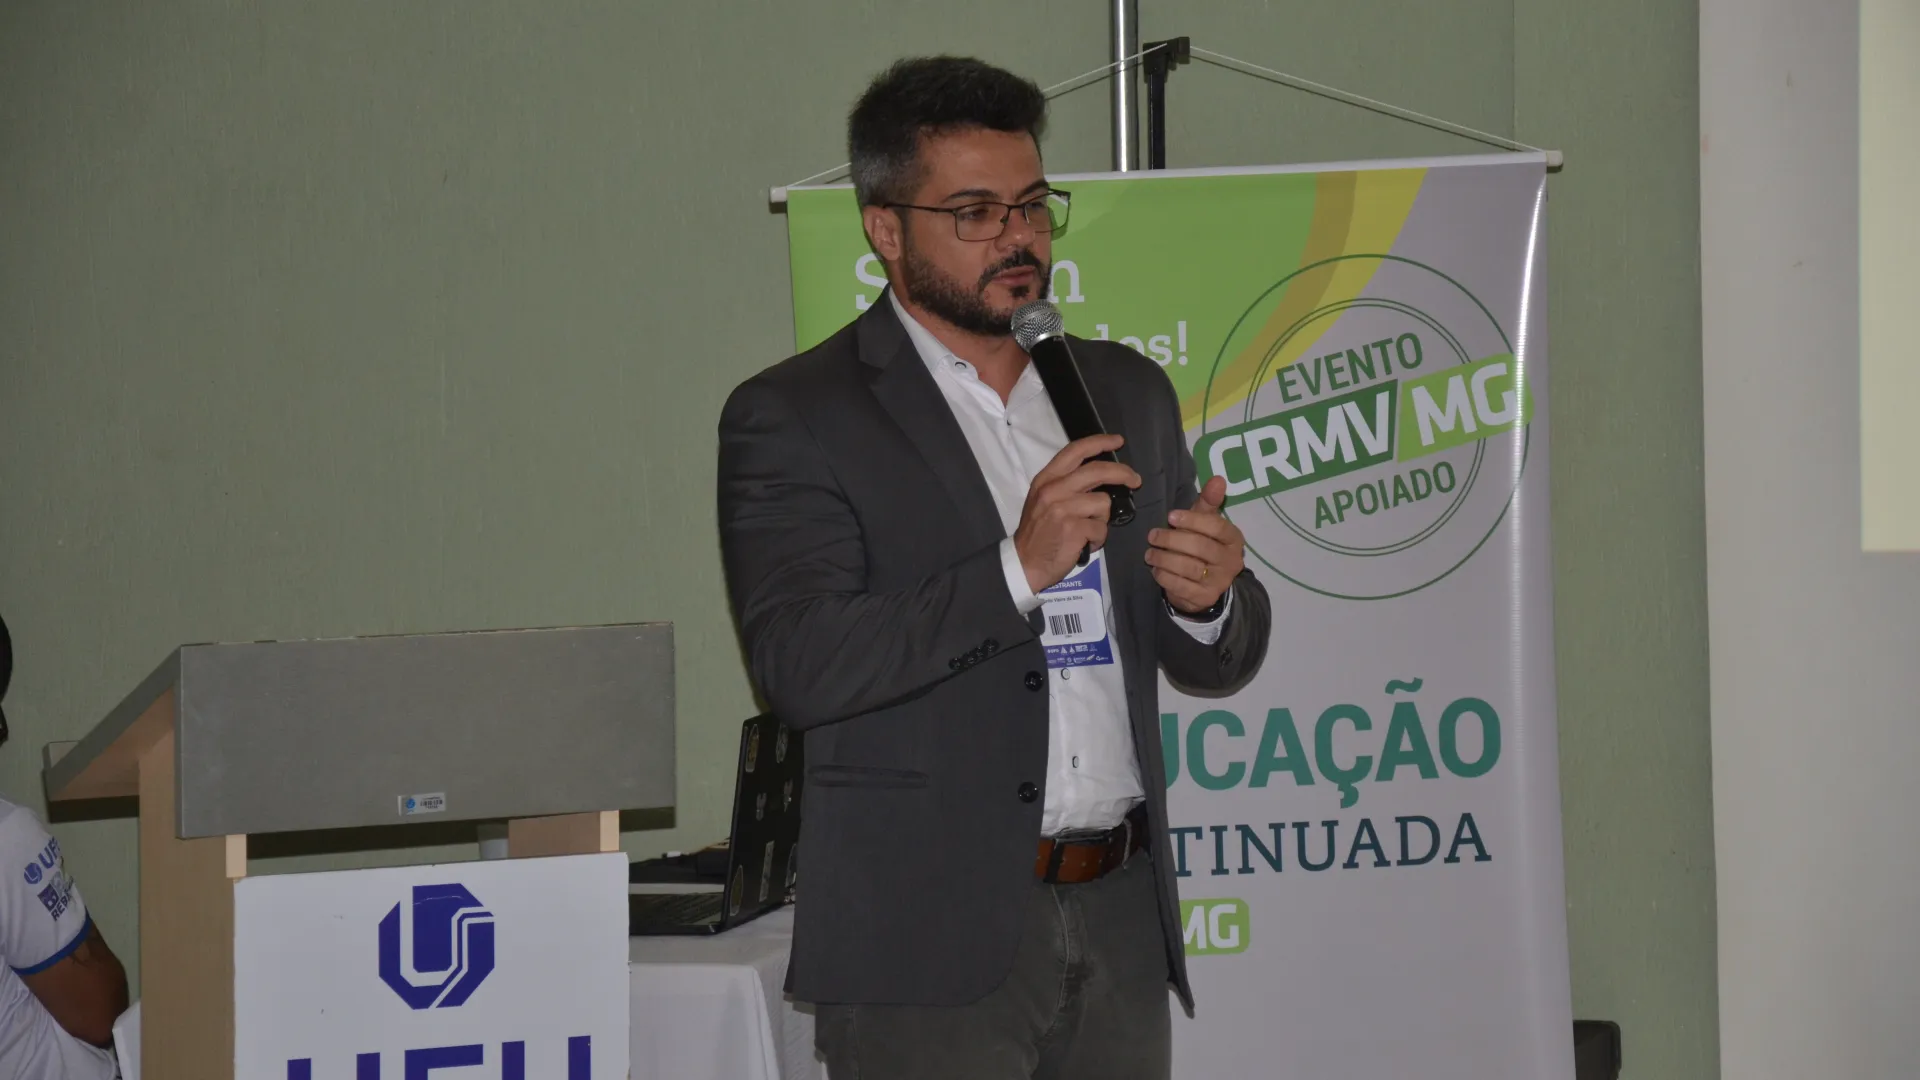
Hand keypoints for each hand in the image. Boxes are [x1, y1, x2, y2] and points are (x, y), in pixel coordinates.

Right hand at [1014, 435, 1140, 593]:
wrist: (1024, 562)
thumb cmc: (1037, 531)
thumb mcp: (1043, 499)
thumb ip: (1065, 484)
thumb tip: (1099, 474)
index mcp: (1046, 479)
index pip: (1075, 451)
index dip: (1099, 442)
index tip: (1117, 441)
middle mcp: (1054, 489)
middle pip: (1098, 470)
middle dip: (1123, 473)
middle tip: (1135, 480)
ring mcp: (1064, 508)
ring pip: (1103, 503)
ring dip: (1102, 519)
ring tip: (1089, 530)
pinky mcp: (1074, 528)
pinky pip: (1102, 529)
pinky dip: (1098, 539)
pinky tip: (1086, 544)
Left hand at [1147, 475, 1244, 614]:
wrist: (1205, 585)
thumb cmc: (1203, 545)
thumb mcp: (1206, 523)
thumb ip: (1209, 502)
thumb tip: (1218, 478)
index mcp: (1234, 539)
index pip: (1217, 527)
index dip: (1193, 520)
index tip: (1171, 516)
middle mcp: (1231, 561)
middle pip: (1200, 547)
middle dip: (1172, 539)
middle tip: (1153, 535)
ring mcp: (1219, 582)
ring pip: (1188, 567)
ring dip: (1164, 558)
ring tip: (1149, 552)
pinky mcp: (1204, 597)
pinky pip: (1180, 586)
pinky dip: (1164, 576)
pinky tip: (1155, 569)